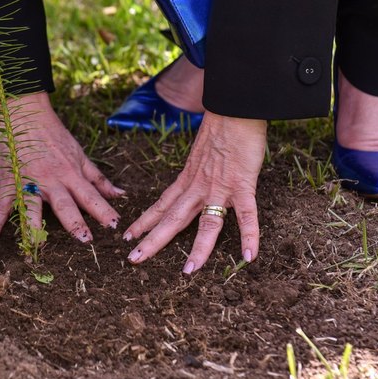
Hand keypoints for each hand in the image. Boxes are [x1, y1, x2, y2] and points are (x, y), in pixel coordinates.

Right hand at [0, 92, 124, 242]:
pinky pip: (2, 203)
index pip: (91, 196)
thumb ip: (98, 178)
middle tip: (84, 240)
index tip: (115, 226)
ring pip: (33, 206)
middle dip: (75, 222)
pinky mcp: (8, 181)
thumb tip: (120, 195)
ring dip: (34, 225)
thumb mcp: (80, 155)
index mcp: (71, 175)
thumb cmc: (53, 134)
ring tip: (36, 244)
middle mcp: (51, 181)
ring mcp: (28, 181)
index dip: (103, 210)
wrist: (24, 113)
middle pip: (65, 204)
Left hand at [124, 112, 265, 272]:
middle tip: (133, 260)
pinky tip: (249, 257)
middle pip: (172, 220)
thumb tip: (198, 178)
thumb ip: (197, 170)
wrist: (234, 106)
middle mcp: (197, 187)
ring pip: (206, 224)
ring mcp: (219, 188)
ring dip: (198, 249)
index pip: (161, 205)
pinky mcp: (242, 185)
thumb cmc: (221, 128)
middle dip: (152, 241)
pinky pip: (246, 216)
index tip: (128, 235)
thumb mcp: (200, 154)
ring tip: (188, 271)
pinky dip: (249, 236)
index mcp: (187, 179)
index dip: (144, 221)